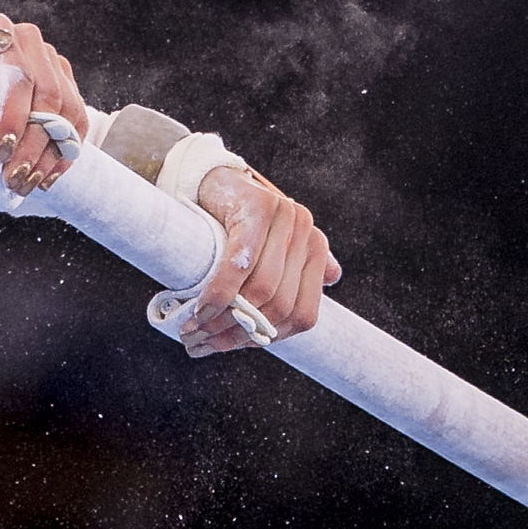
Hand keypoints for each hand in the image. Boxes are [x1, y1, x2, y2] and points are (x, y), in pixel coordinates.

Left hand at [0, 10, 88, 197]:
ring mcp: (50, 62)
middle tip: (13, 178)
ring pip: (67, 112)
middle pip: (46, 98)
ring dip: (49, 155)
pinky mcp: (64, 84)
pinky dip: (64, 153)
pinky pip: (77, 121)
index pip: (18, 77)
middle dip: (31, 145)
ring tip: (26, 183)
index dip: (12, 116)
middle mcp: (29, 41)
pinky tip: (46, 177)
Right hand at [178, 167, 339, 356]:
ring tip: (194, 329)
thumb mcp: (272, 250)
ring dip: (224, 317)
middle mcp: (306, 231)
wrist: (213, 183)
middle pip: (280, 304)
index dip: (265, 337)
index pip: (301, 314)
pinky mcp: (258, 208)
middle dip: (238, 331)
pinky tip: (200, 309)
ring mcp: (285, 217)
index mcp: (315, 248)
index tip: (230, 345)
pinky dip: (219, 293)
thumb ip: (299, 270)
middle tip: (202, 342)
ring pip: (261, 289)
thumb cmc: (239, 224)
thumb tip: (333, 280)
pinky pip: (240, 265)